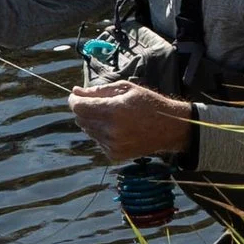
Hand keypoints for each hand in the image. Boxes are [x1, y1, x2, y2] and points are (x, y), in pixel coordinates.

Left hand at [67, 79, 193, 162]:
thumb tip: (75, 91)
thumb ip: (98, 90)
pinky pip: (97, 141)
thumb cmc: (149, 103)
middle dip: (83, 109)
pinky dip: (101, 133)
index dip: (74, 100)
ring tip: (110, 115)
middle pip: (81, 119)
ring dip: (92, 121)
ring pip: (88, 130)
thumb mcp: (125, 89)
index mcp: (114, 111)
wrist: (169, 128)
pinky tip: (116, 128)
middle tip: (95, 102)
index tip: (76, 95)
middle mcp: (111, 131)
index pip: (79, 107)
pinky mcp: (115, 155)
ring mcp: (113, 145)